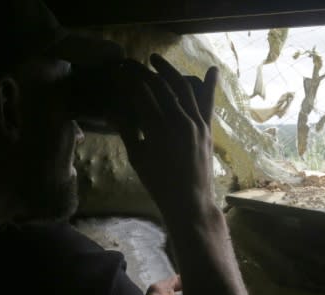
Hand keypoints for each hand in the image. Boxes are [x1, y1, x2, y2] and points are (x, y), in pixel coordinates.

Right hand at [113, 54, 218, 220]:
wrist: (190, 203)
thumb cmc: (159, 185)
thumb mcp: (138, 159)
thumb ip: (128, 131)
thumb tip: (112, 110)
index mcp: (158, 129)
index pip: (141, 93)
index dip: (128, 80)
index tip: (118, 71)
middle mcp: (180, 121)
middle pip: (161, 86)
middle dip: (144, 71)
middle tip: (130, 63)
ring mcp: (197, 124)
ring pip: (184, 88)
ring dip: (169, 71)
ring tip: (156, 61)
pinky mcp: (207, 129)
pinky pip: (207, 103)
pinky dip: (209, 85)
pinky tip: (212, 69)